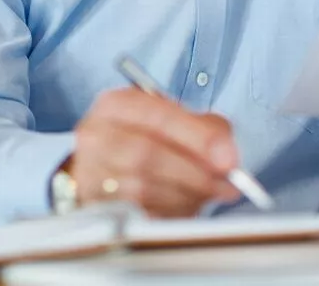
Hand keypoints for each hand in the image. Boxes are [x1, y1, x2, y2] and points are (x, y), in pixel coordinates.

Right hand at [69, 88, 240, 216]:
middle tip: (227, 184)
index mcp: (116, 105)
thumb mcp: (172, 120)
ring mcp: (90, 172)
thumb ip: (205, 128)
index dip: (197, 139)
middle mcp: (96, 136)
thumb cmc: (143, 138)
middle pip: (147, 154)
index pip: (158, 117)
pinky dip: (168, 212)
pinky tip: (184, 205)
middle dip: (195, 173)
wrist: (102, 165)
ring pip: (142, 188)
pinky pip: (137, 214)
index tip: (228, 159)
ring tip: (208, 194)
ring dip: (185, 195)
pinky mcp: (94, 205)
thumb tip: (226, 154)